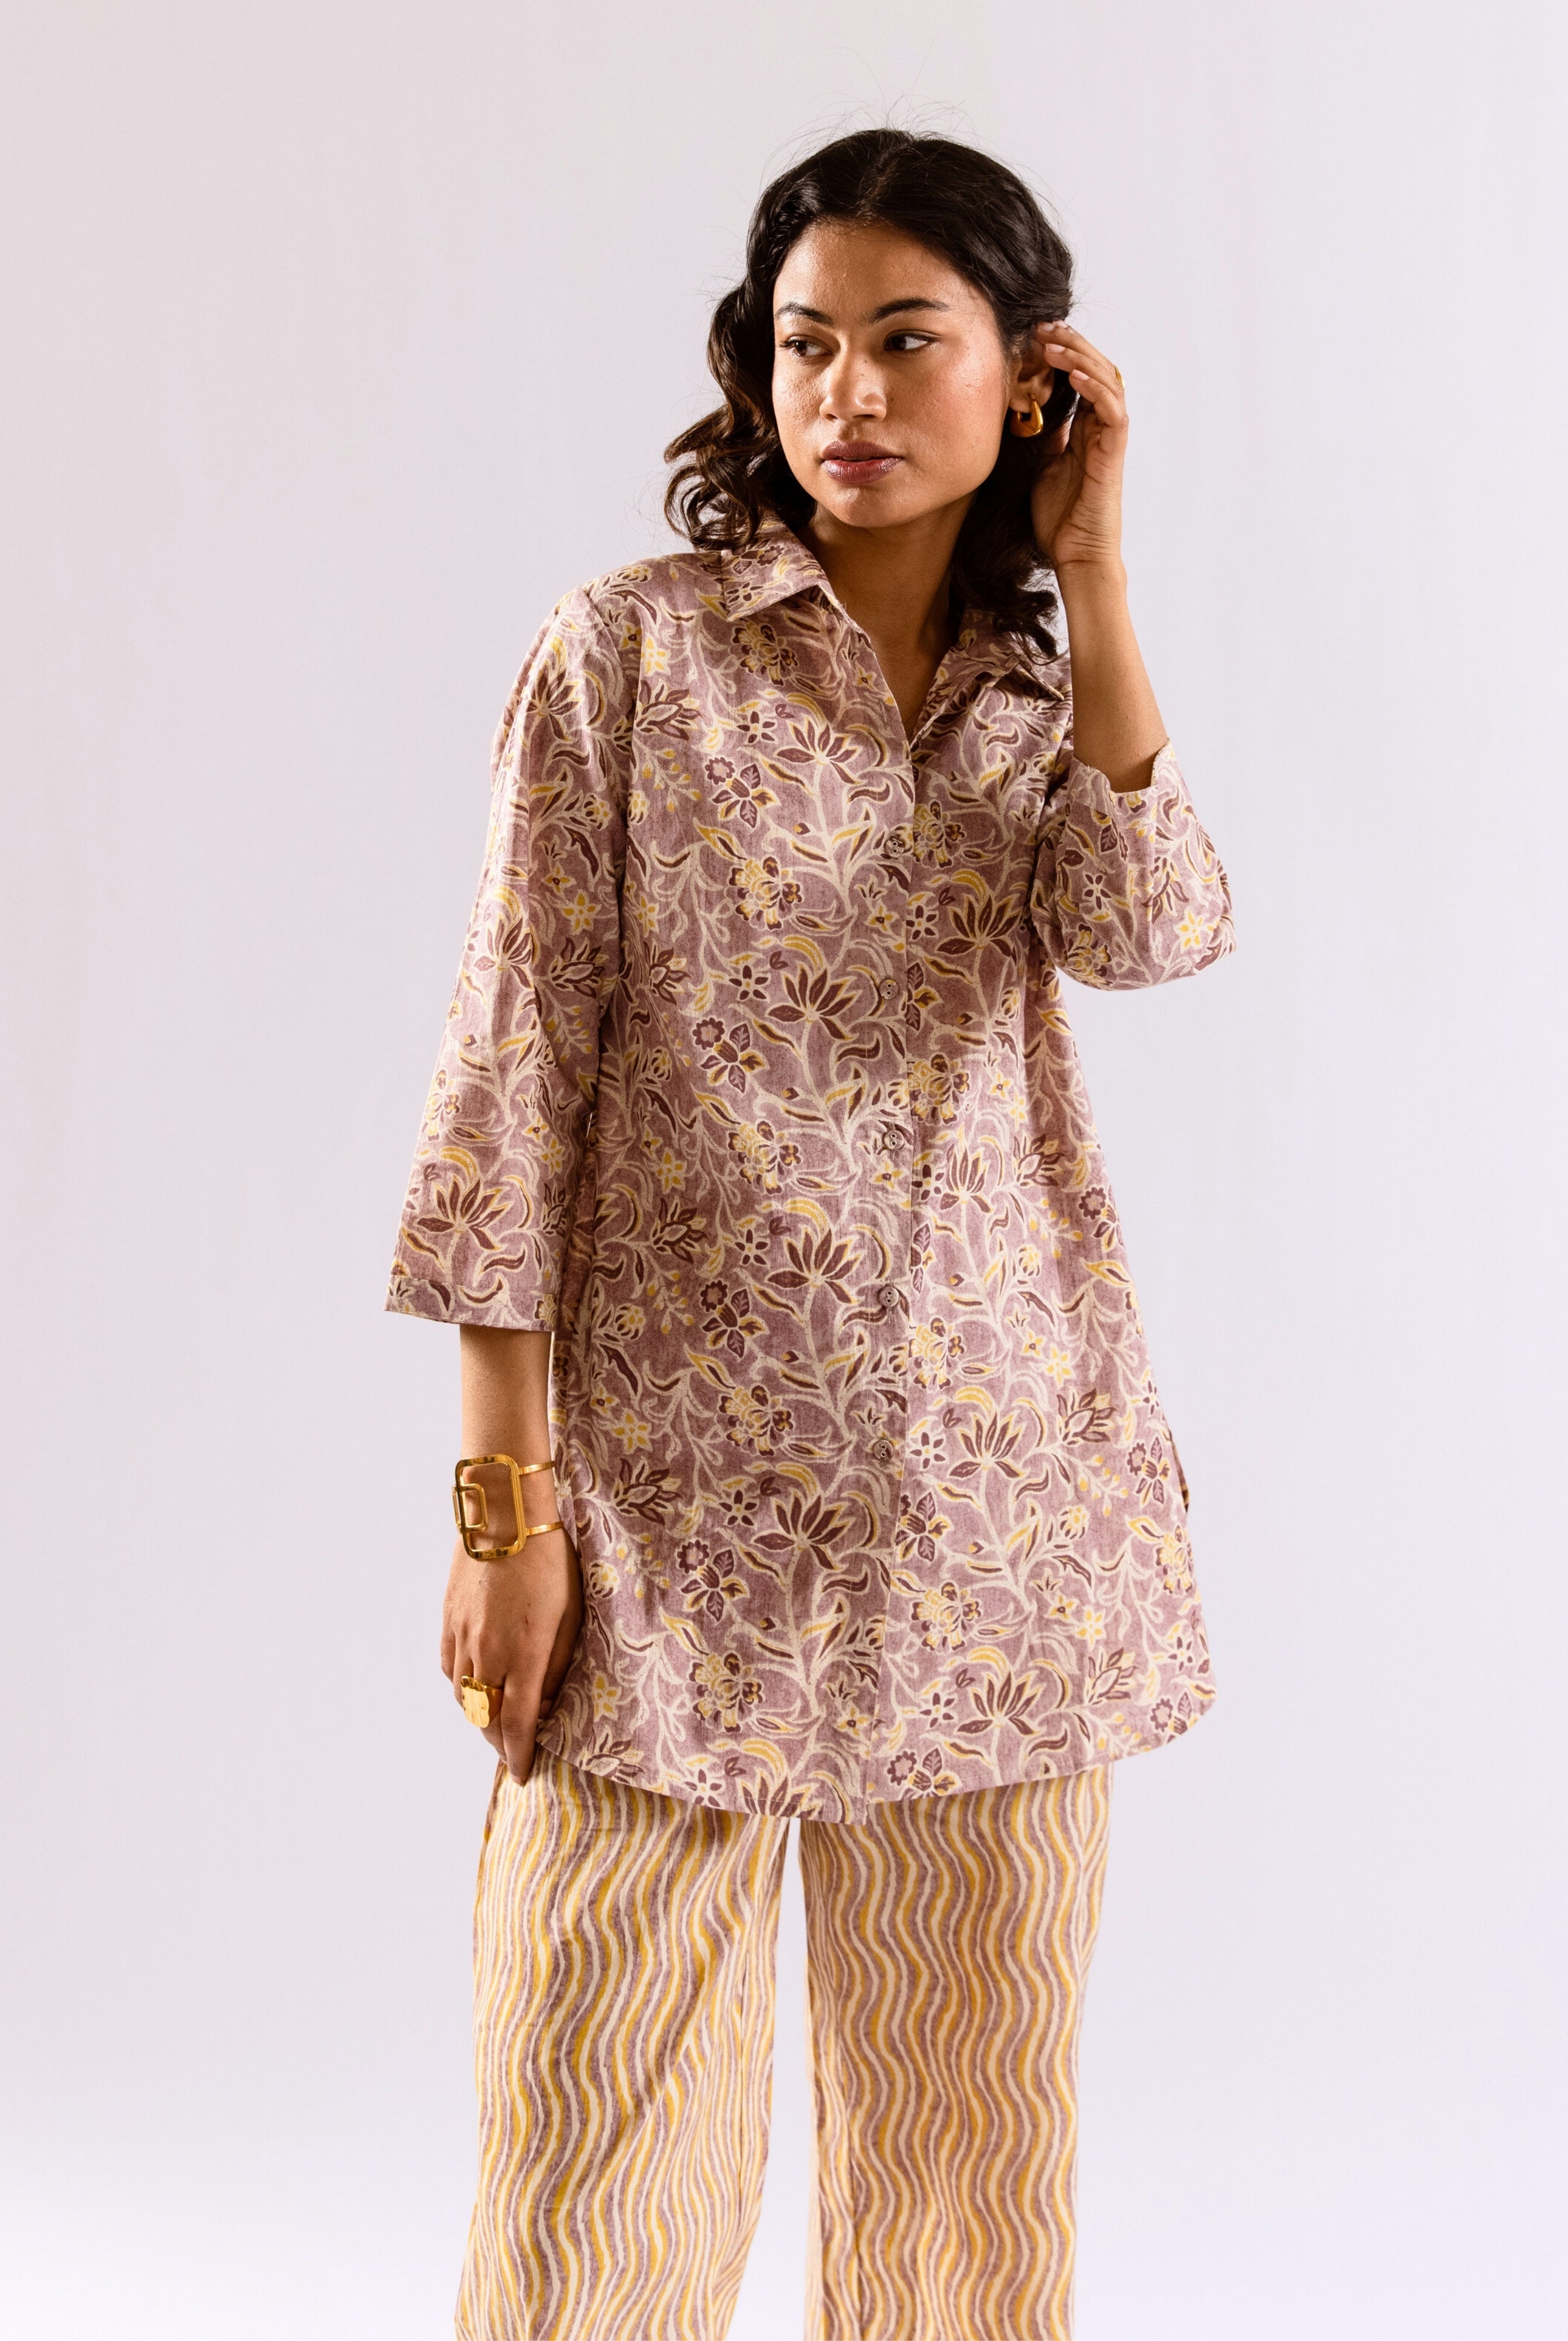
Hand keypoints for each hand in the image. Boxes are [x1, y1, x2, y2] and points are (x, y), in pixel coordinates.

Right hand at [441, 1525, 583, 1782]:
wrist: (503, 1516)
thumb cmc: (551, 1562)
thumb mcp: (571, 1614)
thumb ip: (559, 1663)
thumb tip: (547, 1699)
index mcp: (524, 1654)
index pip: (518, 1723)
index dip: (519, 1754)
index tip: (521, 1774)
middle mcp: (487, 1653)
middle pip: (486, 1717)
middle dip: (499, 1742)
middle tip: (512, 1752)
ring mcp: (462, 1637)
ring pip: (463, 1696)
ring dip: (479, 1716)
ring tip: (495, 1723)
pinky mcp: (448, 1620)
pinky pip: (449, 1668)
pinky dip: (461, 1687)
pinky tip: (474, 1686)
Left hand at [1028, 323, 1128, 574]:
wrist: (1074, 552)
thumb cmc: (1057, 517)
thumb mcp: (1039, 464)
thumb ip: (1040, 434)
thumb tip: (1022, 407)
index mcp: (1083, 428)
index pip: (1078, 376)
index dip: (1061, 353)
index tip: (1035, 336)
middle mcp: (1100, 427)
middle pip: (1094, 369)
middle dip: (1070, 344)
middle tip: (1044, 327)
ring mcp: (1109, 438)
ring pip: (1106, 381)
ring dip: (1080, 358)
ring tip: (1055, 343)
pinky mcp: (1114, 452)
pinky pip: (1112, 409)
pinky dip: (1095, 388)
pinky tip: (1074, 374)